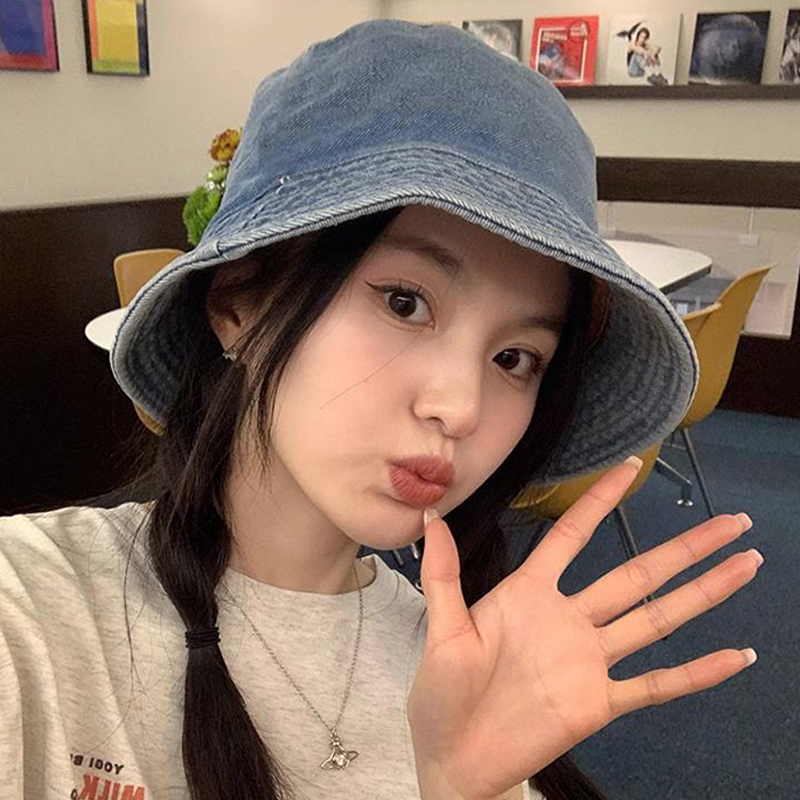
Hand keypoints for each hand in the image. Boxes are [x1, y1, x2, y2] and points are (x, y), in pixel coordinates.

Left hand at [407, 457, 760, 799]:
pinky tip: (735, 655)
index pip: (573, 535)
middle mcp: (568, 620)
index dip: (601, 499)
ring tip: (745, 565)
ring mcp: (589, 661)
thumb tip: (429, 517)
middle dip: (685, 548)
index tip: (630, 465)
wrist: (455, 759)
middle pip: (636, 573)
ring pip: (656, 619)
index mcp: (529, 594)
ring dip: (702, 594)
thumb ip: (444, 574)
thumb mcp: (442, 629)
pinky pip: (656, 685)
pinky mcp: (599, 702)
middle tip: (731, 522)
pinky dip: (696, 673)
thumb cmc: (442, 694)